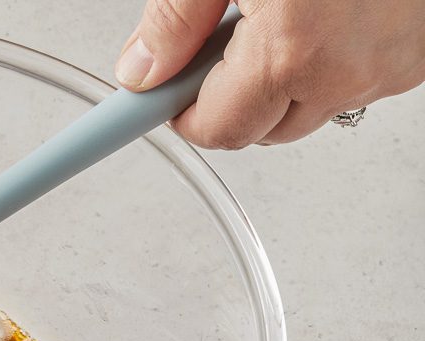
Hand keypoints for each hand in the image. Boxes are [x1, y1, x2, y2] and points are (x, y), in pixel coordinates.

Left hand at [115, 0, 424, 147]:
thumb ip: (176, 18)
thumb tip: (141, 71)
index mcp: (293, 52)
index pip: (215, 130)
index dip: (179, 111)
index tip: (154, 101)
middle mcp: (347, 72)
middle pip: (260, 128)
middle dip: (228, 96)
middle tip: (218, 37)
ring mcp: (391, 69)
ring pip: (309, 108)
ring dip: (281, 79)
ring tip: (279, 10)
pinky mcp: (418, 57)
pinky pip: (355, 80)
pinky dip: (330, 59)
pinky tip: (324, 10)